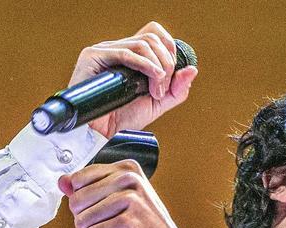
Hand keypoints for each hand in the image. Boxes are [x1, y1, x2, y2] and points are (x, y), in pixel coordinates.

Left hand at [58, 159, 191, 227]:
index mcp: (127, 169)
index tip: (99, 209)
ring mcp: (128, 200)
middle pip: (77, 199)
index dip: (82, 200)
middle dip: (85, 220)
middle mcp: (129, 180)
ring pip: (81, 219)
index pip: (80, 178)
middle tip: (106, 226)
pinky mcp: (124, 223)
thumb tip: (63, 182)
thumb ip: (89, 189)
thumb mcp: (118, 202)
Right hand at [66, 22, 197, 137]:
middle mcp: (116, 49)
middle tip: (161, 90)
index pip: (154, 34)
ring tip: (154, 92)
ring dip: (158, 68)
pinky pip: (126, 53)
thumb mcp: (157, 104)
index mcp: (129, 55)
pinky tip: (152, 79)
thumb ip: (176, 89)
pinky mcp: (93, 56)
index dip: (169, 50)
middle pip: (152, 37)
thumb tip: (192, 69)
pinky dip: (146, 65)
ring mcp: (104, 51)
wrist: (99, 136)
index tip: (171, 77)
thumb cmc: (121, 120)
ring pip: (143, 43)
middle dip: (166, 63)